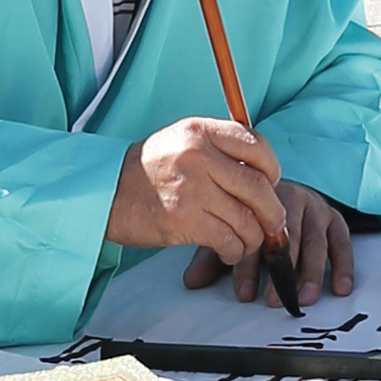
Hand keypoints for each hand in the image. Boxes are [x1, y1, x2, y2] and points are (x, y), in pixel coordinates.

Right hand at [106, 117, 286, 276]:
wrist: (107, 193)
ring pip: (246, 218)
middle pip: (258, 186)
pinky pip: (227, 239)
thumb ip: (221, 149)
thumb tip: (265, 175)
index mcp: (200, 130)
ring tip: (249, 241)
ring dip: (254, 237)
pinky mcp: (183, 220)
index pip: (257, 145)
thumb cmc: (149, 170)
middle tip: (274, 223)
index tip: (272, 183)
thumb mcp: (183, 141)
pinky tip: (230, 251)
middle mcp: (198, 155)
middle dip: (272, 211)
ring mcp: (191, 188)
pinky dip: (235, 250)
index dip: (272, 168)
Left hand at [182, 180, 355, 309]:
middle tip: (274, 300)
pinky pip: (342, 242)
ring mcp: (315, 209)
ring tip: (304, 298)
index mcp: (259, 201)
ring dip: (311, 273)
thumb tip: (192, 282)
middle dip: (281, 272)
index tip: (244, 294)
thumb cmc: (254, 217)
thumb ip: (213, 256)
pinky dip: (343, 266)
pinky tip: (339, 288)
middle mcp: (290, 200)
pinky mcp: (335, 219)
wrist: (284, 191)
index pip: (254, 235)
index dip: (249, 266)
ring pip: (315, 242)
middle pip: (288, 238)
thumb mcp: (231, 232)